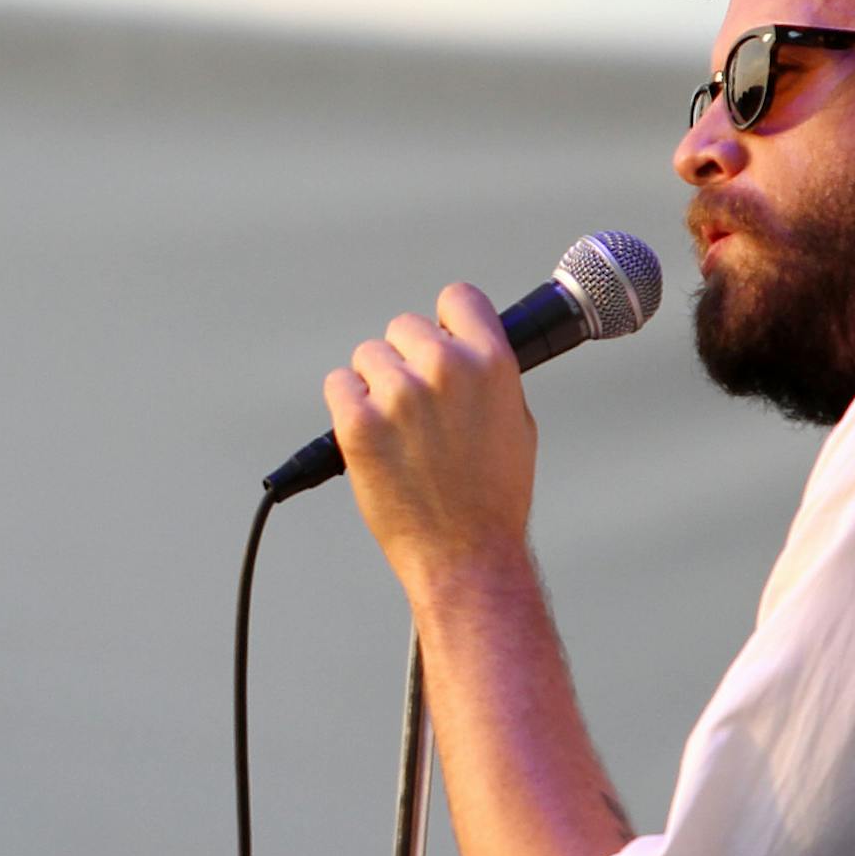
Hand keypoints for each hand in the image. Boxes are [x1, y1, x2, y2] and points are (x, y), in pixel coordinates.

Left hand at [321, 283, 537, 599]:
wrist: (465, 556)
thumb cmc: (493, 499)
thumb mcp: (516, 423)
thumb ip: (488, 376)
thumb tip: (462, 346)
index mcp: (492, 364)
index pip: (457, 299)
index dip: (446, 321)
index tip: (440, 341)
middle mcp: (446, 369)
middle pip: (404, 327)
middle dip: (405, 361)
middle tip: (416, 411)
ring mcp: (400, 395)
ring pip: (367, 357)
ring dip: (374, 387)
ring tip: (397, 434)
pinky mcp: (359, 424)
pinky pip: (338, 386)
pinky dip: (348, 409)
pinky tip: (371, 440)